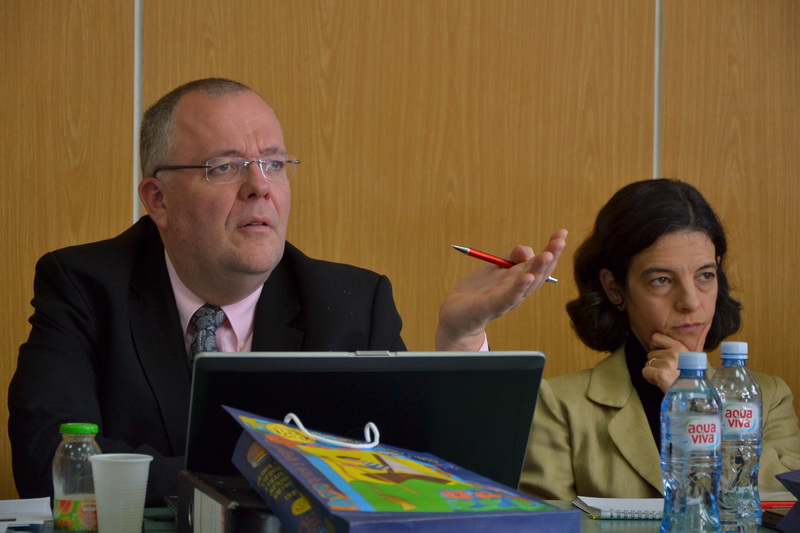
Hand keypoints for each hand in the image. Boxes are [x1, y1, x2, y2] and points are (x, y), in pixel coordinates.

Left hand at [435, 229, 567, 350]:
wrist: (456, 316)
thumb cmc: (478, 291)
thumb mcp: (496, 266)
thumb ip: (512, 257)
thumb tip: (527, 250)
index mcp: (520, 278)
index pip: (540, 262)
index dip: (552, 248)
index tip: (562, 232)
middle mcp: (518, 289)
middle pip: (539, 272)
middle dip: (551, 255)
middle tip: (561, 241)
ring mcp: (507, 298)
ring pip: (528, 283)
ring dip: (539, 268)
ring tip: (547, 254)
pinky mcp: (493, 306)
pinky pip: (508, 297)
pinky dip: (519, 287)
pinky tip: (526, 277)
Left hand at [642, 332, 684, 392]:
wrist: (693, 395)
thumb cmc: (689, 379)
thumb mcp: (688, 361)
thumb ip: (676, 353)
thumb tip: (658, 348)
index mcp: (680, 348)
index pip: (656, 337)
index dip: (654, 346)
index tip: (659, 353)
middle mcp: (673, 353)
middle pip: (651, 353)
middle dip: (656, 362)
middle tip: (666, 371)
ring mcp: (667, 363)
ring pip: (648, 363)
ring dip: (653, 371)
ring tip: (665, 377)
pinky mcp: (660, 374)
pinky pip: (645, 371)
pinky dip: (649, 377)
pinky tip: (660, 381)